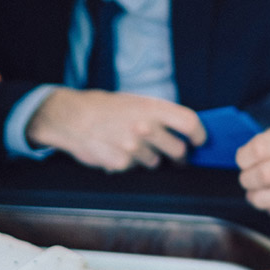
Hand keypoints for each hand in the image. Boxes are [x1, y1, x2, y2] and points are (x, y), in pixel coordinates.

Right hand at [26, 88, 206, 171]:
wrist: (71, 117)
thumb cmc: (103, 107)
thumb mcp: (134, 101)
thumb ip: (158, 114)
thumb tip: (183, 129)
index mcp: (151, 108)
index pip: (189, 122)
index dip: (199, 134)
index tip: (199, 141)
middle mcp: (145, 127)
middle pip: (179, 150)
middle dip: (179, 156)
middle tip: (176, 156)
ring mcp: (133, 148)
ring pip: (156, 162)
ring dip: (149, 158)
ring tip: (132, 145)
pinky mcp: (121, 164)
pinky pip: (134, 168)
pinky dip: (128, 163)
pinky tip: (116, 151)